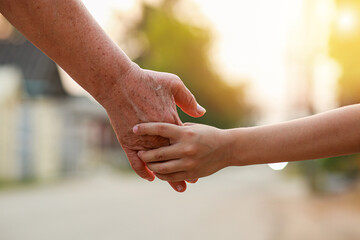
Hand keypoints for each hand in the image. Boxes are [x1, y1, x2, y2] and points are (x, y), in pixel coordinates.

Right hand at [101, 64, 205, 191]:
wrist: (119, 82)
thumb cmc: (146, 80)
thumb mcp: (173, 84)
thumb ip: (188, 99)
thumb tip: (201, 112)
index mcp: (170, 121)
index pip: (184, 142)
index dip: (192, 153)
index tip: (201, 163)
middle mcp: (158, 134)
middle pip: (173, 157)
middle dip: (183, 171)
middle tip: (191, 183)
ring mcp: (142, 139)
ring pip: (157, 163)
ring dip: (167, 176)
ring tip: (178, 187)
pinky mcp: (127, 141)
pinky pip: (135, 162)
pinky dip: (143, 171)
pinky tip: (150, 178)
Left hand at [133, 122, 229, 181]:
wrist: (227, 148)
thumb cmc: (208, 134)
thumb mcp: (193, 127)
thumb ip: (177, 129)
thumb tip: (158, 129)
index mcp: (185, 133)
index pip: (160, 129)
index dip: (145, 129)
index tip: (134, 128)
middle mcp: (186, 148)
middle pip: (157, 153)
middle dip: (145, 154)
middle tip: (139, 152)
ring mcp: (189, 163)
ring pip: (162, 168)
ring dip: (151, 166)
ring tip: (147, 163)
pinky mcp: (191, 174)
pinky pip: (171, 177)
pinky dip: (161, 175)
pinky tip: (158, 171)